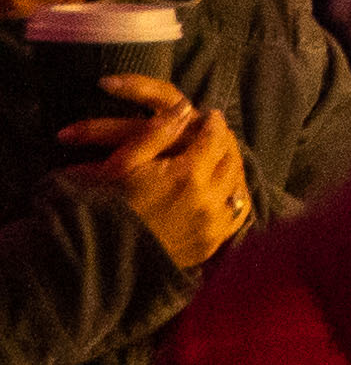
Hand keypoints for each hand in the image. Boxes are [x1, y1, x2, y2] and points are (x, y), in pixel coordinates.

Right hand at [61, 84, 249, 266]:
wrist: (97, 256)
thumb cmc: (103, 204)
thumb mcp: (123, 163)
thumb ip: (156, 133)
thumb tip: (184, 109)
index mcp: (188, 175)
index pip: (214, 140)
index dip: (213, 125)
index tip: (211, 117)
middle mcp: (209, 201)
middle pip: (232, 162)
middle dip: (226, 145)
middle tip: (219, 135)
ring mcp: (213, 225)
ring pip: (238, 188)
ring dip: (232, 171)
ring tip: (221, 161)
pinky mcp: (211, 245)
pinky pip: (235, 216)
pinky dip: (233, 200)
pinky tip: (223, 193)